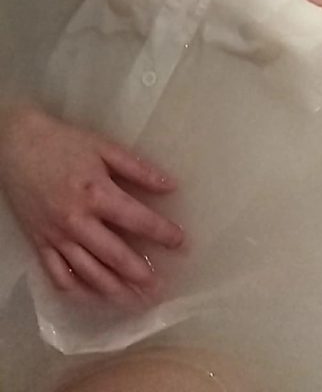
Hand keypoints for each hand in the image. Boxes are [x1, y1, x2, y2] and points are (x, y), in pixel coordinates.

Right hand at [0, 104, 183, 305]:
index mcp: (97, 193)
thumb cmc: (64, 143)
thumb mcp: (104, 147)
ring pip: (89, 273)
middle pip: (114, 256)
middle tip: (159, 289)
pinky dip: (78, 291)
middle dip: (140, 274)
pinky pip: (59, 276)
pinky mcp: (39, 244)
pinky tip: (95, 297)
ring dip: (114, 290)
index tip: (181, 243)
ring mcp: (56, 236)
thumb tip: (170, 185)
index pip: (137, 220)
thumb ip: (138, 168)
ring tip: (135, 301)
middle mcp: (77, 220)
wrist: (16, 145)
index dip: (162, 233)